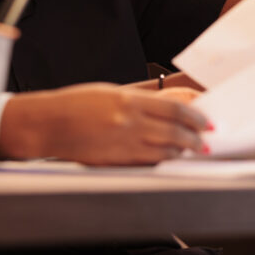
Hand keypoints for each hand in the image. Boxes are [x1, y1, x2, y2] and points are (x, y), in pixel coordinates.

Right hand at [0, 83, 210, 165]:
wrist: (48, 124)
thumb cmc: (75, 104)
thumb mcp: (110, 92)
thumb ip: (138, 100)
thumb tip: (165, 107)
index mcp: (128, 100)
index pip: (174, 109)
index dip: (194, 116)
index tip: (205, 121)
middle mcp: (129, 122)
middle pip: (174, 132)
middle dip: (195, 138)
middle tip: (206, 140)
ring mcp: (122, 144)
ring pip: (164, 151)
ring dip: (182, 152)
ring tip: (194, 151)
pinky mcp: (115, 161)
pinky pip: (147, 163)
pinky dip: (162, 161)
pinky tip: (170, 160)